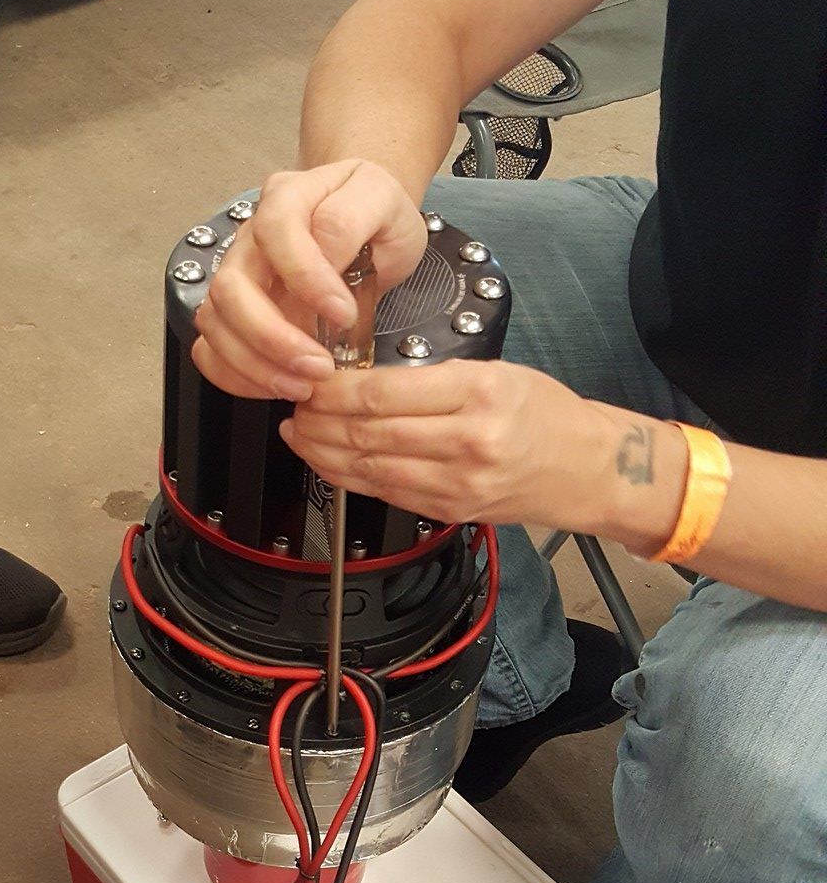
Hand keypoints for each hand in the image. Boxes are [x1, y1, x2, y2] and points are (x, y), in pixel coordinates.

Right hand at [192, 159, 426, 402]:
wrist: (368, 224)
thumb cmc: (375, 215)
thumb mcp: (384, 201)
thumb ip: (350, 219)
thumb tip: (324, 257)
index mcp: (287, 199)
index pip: (276, 232)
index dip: (305, 278)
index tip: (344, 314)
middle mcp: (251, 238)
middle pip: (229, 287)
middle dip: (270, 337)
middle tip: (318, 367)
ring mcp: (238, 276)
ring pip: (214, 322)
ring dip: (254, 364)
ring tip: (303, 386)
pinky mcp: (235, 312)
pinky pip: (211, 348)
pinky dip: (236, 376)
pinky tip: (276, 385)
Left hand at [281, 356, 618, 528]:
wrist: (586, 469)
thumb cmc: (544, 415)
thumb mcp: (495, 372)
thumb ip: (431, 379)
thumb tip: (362, 382)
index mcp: (478, 394)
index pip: (383, 395)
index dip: (333, 391)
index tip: (311, 380)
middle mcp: (468, 442)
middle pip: (369, 433)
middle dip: (319, 421)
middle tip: (296, 405)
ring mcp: (458, 483)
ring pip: (370, 468)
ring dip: (324, 452)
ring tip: (301, 434)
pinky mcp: (451, 510)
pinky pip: (387, 492)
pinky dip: (350, 477)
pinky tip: (329, 461)